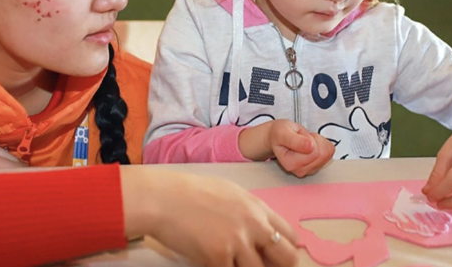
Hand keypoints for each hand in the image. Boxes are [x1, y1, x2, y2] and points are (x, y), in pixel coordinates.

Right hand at [121, 166, 298, 266]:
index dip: (286, 250)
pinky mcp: (219, 257)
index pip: (290, 236)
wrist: (161, 198)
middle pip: (287, 258)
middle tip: (260, 266)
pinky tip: (211, 262)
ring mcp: (237, 242)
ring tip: (228, 260)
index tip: (276, 257)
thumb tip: (259, 232)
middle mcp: (253, 224)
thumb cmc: (188, 193)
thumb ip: (248, 213)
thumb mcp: (228, 193)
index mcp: (257, 207)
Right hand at [240, 119, 333, 176]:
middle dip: (315, 140)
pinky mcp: (317, 167)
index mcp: (290, 164)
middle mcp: (300, 171)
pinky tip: (310, 144)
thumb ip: (294, 140)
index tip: (298, 136)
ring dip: (318, 142)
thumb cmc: (279, 134)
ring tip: (305, 141)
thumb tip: (309, 146)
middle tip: (302, 137)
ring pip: (327, 153)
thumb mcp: (283, 132)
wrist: (277, 138)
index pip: (314, 152)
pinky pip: (330, 152)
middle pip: (323, 154)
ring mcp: (309, 170)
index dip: (309, 139)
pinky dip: (322, 144)